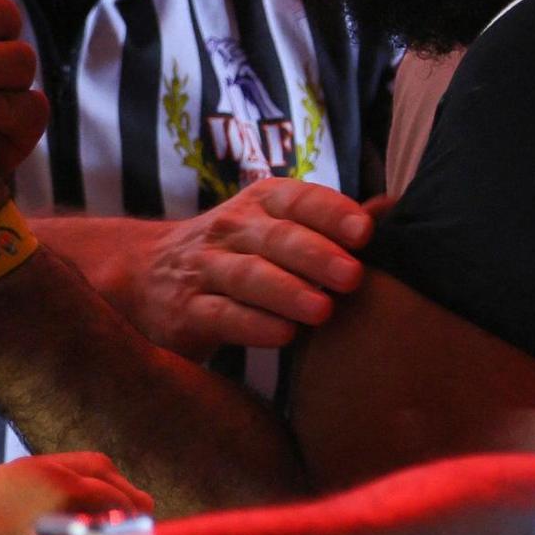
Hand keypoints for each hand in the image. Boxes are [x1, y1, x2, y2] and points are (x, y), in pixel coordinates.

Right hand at [107, 180, 378, 356]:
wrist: (143, 274)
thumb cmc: (233, 253)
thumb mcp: (273, 227)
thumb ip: (328, 222)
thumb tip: (392, 207)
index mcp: (258, 205)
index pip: (295, 198)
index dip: (330, 212)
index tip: (364, 233)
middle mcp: (229, 230)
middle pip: (275, 238)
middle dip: (315, 255)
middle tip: (353, 276)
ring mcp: (204, 270)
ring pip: (247, 276)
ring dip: (287, 291)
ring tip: (323, 310)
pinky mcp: (185, 311)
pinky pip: (220, 315)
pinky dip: (253, 325)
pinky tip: (283, 335)